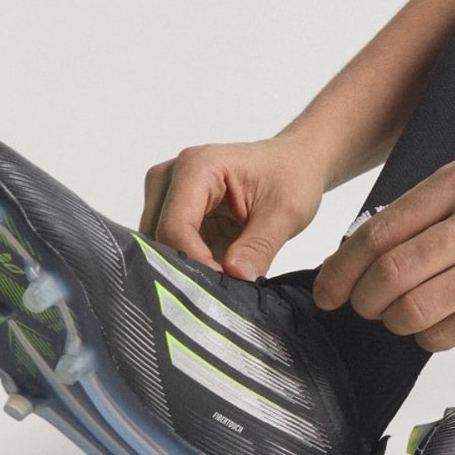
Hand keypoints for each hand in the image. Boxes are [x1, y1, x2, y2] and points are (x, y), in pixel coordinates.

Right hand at [142, 137, 329, 279]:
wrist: (296, 162)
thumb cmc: (292, 175)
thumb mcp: (285, 213)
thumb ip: (258, 246)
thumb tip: (235, 278)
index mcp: (197, 166)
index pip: (176, 227)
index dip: (195, 263)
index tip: (222, 288)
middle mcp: (170, 176)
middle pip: (161, 238)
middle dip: (188, 268)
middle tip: (222, 292)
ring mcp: (166, 194)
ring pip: (159, 247)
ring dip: (187, 268)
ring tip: (222, 283)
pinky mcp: (170, 212)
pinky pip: (168, 248)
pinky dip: (190, 265)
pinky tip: (216, 273)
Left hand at [310, 152, 454, 350]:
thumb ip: (430, 209)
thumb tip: (360, 254)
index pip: (381, 230)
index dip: (342, 267)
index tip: (329, 288)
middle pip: (393, 273)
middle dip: (363, 300)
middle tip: (360, 307)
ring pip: (418, 308)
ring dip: (395, 322)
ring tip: (399, 318)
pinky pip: (453, 332)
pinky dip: (430, 337)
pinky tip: (436, 326)